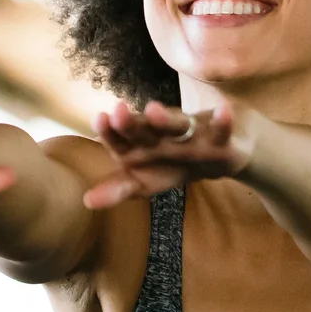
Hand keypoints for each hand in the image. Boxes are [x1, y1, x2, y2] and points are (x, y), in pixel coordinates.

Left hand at [82, 97, 254, 208]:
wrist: (222, 152)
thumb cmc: (175, 164)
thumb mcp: (146, 181)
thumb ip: (118, 189)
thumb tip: (87, 201)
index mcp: (142, 143)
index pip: (121, 139)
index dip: (110, 133)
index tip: (99, 120)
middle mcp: (163, 134)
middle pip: (144, 128)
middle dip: (131, 123)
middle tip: (117, 112)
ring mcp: (192, 133)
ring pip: (178, 124)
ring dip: (166, 119)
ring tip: (153, 110)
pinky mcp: (219, 137)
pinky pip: (222, 129)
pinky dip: (223, 122)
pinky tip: (223, 112)